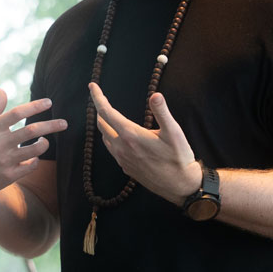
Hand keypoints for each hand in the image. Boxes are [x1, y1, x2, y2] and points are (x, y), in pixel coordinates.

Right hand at [0, 89, 66, 202]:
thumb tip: (3, 90)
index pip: (17, 113)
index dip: (35, 106)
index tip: (49, 102)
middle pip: (31, 130)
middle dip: (52, 125)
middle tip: (65, 123)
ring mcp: (4, 160)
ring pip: (35, 149)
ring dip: (45, 143)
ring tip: (46, 140)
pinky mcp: (8, 176)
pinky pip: (32, 165)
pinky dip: (36, 159)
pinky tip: (34, 156)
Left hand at [89, 82, 201, 204]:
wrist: (179, 185)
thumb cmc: (178, 157)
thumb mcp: (174, 132)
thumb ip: (162, 112)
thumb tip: (155, 95)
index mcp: (130, 135)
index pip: (107, 112)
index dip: (98, 98)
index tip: (92, 86)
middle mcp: (122, 147)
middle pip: (102, 125)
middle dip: (100, 110)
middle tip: (100, 99)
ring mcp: (122, 159)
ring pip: (105, 138)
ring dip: (104, 125)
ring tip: (108, 116)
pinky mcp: (126, 167)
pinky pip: (112, 149)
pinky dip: (110, 138)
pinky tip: (118, 137)